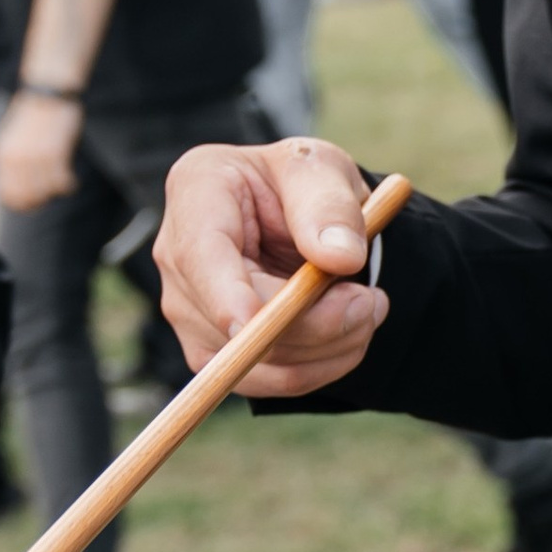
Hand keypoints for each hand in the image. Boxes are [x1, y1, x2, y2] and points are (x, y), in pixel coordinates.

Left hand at [0, 90, 85, 216]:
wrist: (46, 94)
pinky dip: (67, 184)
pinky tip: (70, 179)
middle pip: (25, 197)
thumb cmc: (30, 115)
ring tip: (61, 184)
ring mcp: (34, 158)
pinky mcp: (55, 154)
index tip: (30, 203)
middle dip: (38, 201)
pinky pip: (61, 182)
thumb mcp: (9, 138)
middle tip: (48, 196)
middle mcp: (14, 160)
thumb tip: (13, 189)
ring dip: (54, 191)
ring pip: (45, 192)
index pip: (5, 194)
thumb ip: (8, 162)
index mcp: (0, 156)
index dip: (19, 203)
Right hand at [157, 139, 390, 396]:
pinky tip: (348, 334)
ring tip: (367, 308)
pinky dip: (319, 367)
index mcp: (196, 192)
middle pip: (234, 319)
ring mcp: (189, 312)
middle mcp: (178, 259)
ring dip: (327, 347)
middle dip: (316, 322)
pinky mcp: (214, 352)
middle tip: (373, 301)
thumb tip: (339, 258)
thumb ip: (331, 205)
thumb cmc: (303, 184)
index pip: (200, 255)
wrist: (299, 216)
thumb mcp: (322, 169)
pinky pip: (267, 381)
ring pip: (255, 361)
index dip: (225, 295)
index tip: (259, 320)